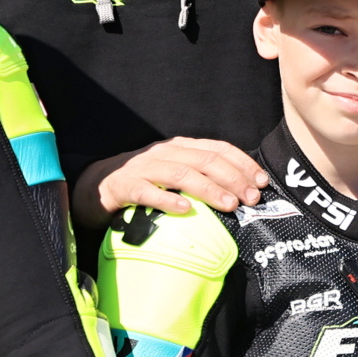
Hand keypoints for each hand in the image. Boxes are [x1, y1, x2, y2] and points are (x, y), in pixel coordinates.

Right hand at [74, 137, 268, 228]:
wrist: (95, 185)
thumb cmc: (146, 182)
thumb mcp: (175, 172)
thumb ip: (203, 176)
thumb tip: (243, 192)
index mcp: (181, 147)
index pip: (219, 149)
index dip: (243, 164)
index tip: (262, 182)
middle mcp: (164, 152)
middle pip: (205, 161)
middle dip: (233, 179)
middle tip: (251, 199)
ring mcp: (143, 168)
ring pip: (181, 174)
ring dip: (209, 189)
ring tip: (230, 205)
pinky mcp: (123, 186)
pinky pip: (147, 192)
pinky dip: (167, 199)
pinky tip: (185, 209)